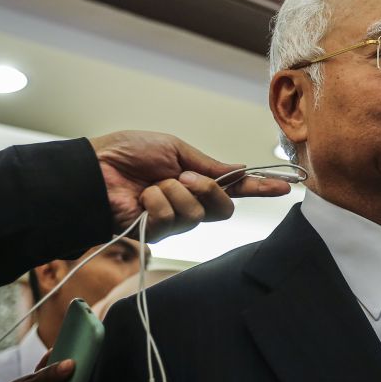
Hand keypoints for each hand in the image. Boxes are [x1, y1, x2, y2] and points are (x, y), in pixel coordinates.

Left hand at [89, 131, 291, 240]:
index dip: (261, 187)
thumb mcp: (174, 149)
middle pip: (224, 208)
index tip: (285, 186)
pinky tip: (140, 200)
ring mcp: (176, 219)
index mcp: (197, 179)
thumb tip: (239, 169)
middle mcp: (191, 202)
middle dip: (208, 190)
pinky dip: (156, 202)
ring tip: (152, 186)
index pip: (236, 187)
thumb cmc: (128, 154)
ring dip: (175, 193)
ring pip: (198, 214)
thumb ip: (208, 164)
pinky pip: (173, 218)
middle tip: (183, 177)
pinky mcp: (158, 232)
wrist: (95, 170)